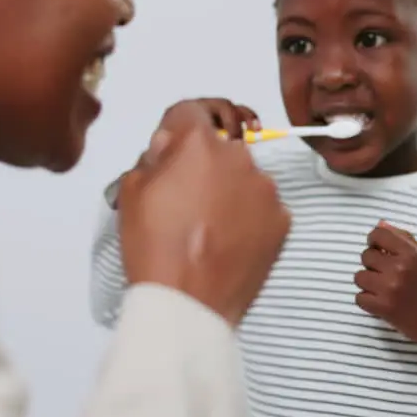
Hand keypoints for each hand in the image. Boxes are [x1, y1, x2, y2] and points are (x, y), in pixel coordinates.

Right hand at [117, 103, 288, 325]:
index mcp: (200, 145)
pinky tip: (227, 242)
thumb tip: (170, 146)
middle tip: (187, 200)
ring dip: (229, 193)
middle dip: (205, 166)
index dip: (180, 127)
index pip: (192, 112)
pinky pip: (264, 208)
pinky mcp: (283, 219)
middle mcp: (240, 158)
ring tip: (207, 229)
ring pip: (245, 179)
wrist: (189, 304)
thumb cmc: (155, 250)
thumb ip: (154, 157)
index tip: (177, 144)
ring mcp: (267, 189)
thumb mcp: (132, 193)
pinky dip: (249, 219)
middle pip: (222, 149)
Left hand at [355, 222, 416, 390]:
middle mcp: (399, 268)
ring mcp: (389, 289)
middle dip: (372, 264)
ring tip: (382, 288)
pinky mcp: (383, 308)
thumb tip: (380, 224)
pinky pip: (359, 298)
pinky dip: (367, 300)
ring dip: (367, 283)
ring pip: (359, 277)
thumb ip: (403, 239)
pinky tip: (380, 301)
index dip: (373, 241)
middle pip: (365, 256)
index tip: (378, 249)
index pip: (378, 234)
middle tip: (384, 274)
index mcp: (411, 254)